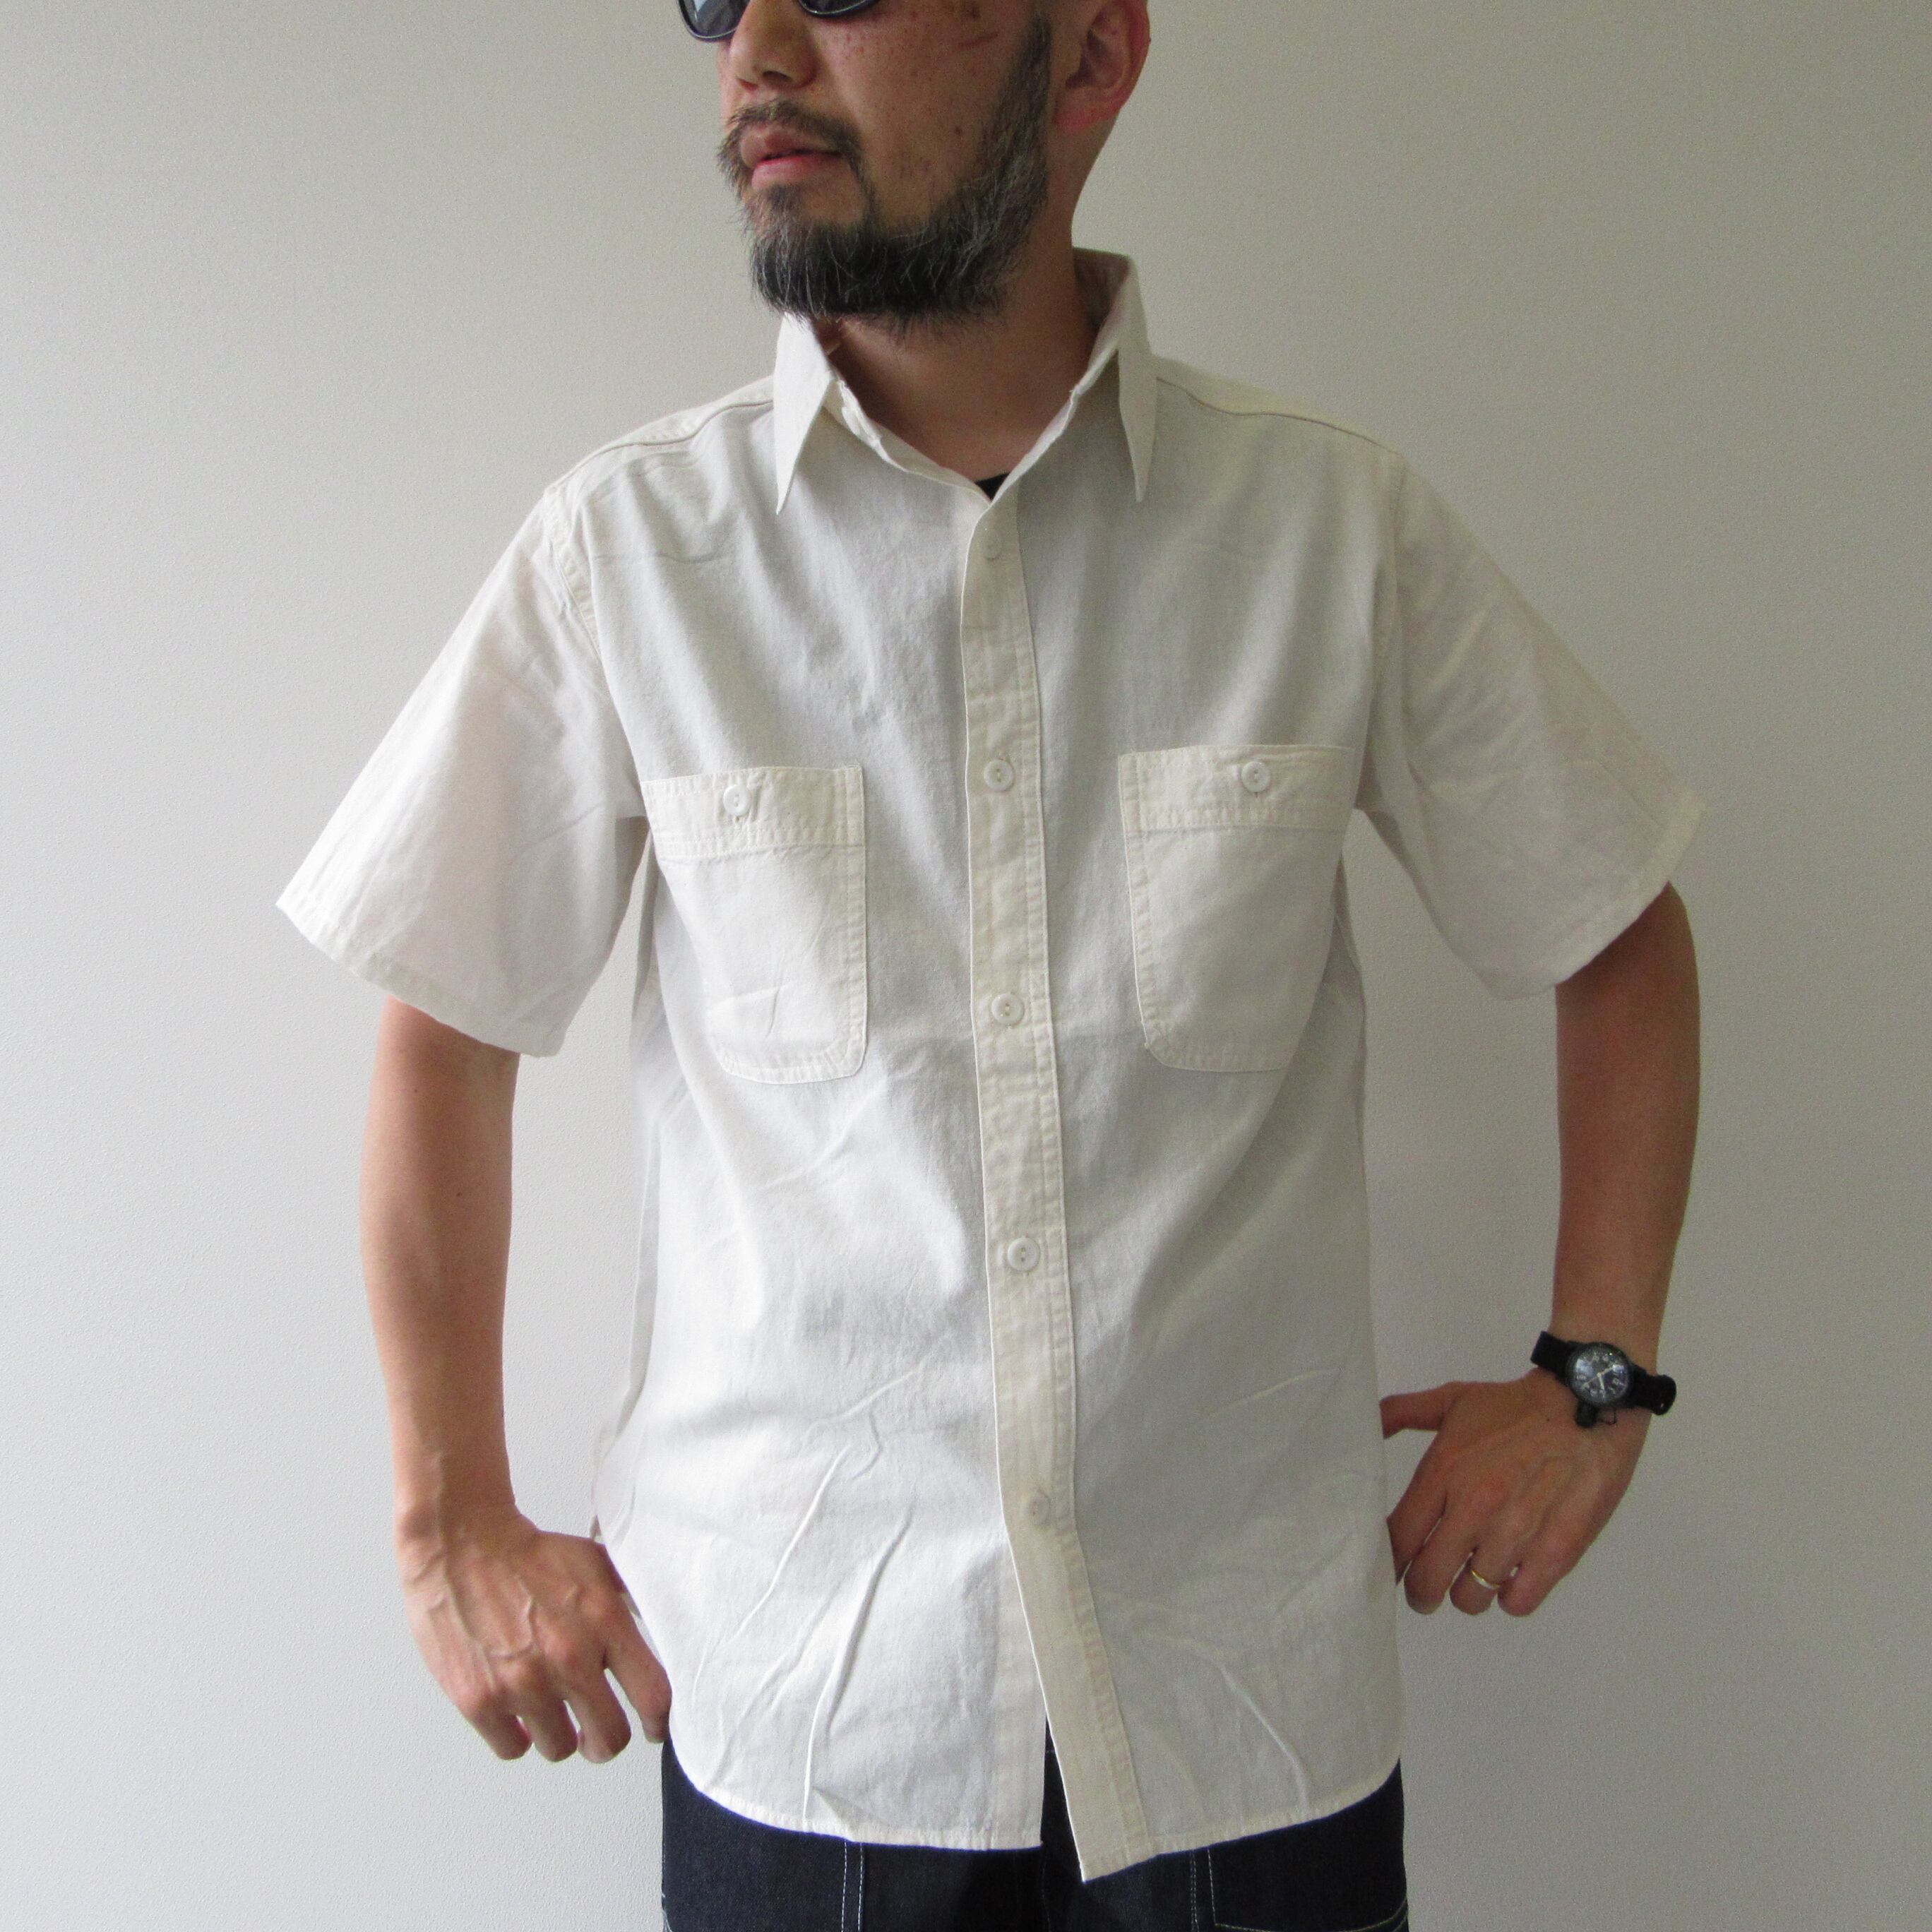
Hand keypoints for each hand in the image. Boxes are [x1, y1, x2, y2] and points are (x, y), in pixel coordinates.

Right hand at [396, 1508, 671, 1761]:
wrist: (461, 1547)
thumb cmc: (530, 1555)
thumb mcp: (595, 1563)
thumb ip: (628, 1600)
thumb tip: (658, 1627)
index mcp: (604, 1622)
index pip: (653, 1695)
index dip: (659, 1722)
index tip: (652, 1728)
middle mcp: (568, 1658)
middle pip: (610, 1739)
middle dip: (604, 1739)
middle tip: (595, 1730)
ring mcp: (523, 1684)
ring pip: (560, 1748)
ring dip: (557, 1733)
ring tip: (547, 1705)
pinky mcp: (480, 1702)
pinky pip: (513, 1748)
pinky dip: (515, 1734)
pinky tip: (514, 1705)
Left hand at [1379, 1370, 1648, 1616]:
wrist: (1586, 1403)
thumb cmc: (1516, 1406)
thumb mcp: (1452, 1399)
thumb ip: (1402, 1412)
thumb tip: (1365, 1426)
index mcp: (1443, 1474)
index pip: (1398, 1540)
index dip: (1390, 1565)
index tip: (1392, 1572)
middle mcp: (1474, 1508)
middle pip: (1429, 1580)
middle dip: (1422, 1593)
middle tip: (1427, 1591)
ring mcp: (1516, 1533)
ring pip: (1473, 1597)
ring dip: (1469, 1594)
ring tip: (1474, 1579)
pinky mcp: (1557, 1551)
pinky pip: (1518, 1602)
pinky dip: (1510, 1598)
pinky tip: (1511, 1579)